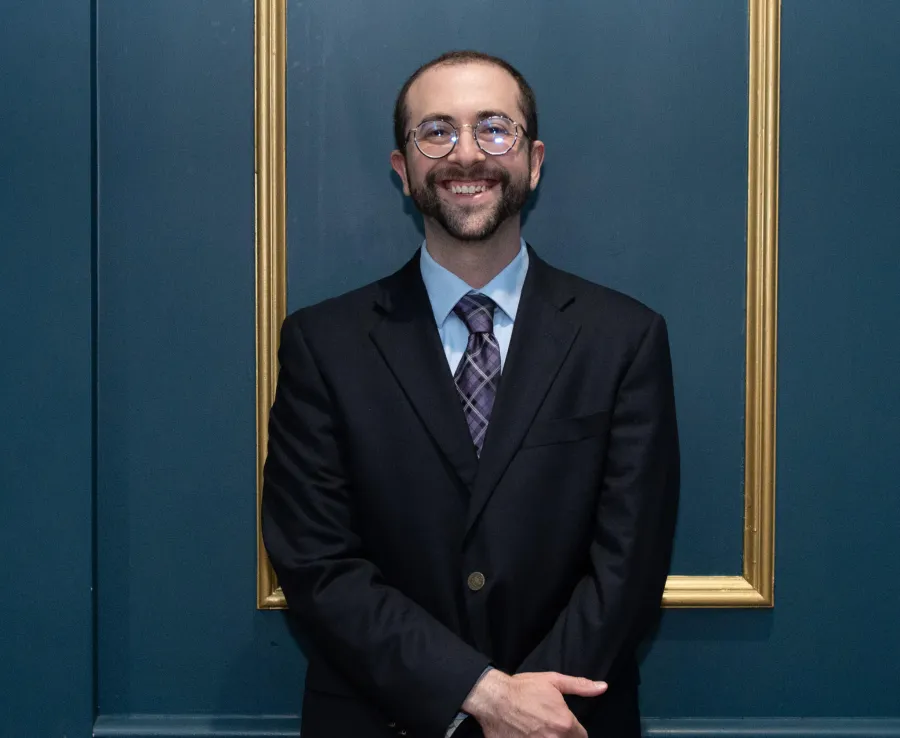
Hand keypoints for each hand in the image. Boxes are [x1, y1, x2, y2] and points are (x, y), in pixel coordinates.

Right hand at [463, 670, 606, 737]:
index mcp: (565, 724)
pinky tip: (527, 734)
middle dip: (561, 735)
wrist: (493, 698)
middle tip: (548, 725)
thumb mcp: (553, 681)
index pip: (582, 737)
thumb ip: (580, 686)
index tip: (564, 723)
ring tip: (538, 729)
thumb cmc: (523, 688)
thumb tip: (603, 687)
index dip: (574, 729)